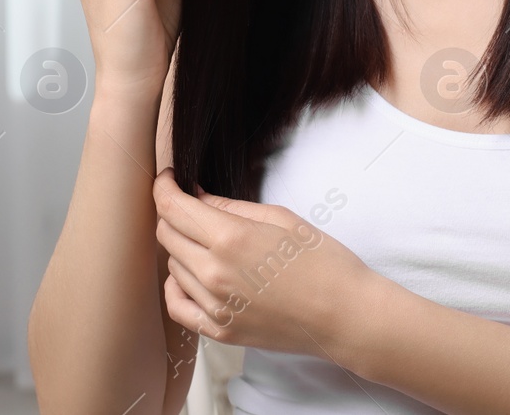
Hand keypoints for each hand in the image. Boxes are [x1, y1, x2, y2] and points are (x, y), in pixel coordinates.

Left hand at [153, 167, 374, 360]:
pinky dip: (177, 286)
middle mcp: (213, 273)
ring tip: (208, 241)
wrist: (345, 316)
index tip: (169, 178)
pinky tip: (193, 276)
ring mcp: (214, 306)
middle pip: (166, 234)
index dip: (164, 186)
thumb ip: (230, 207)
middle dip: (173, 212)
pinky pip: (177, 305)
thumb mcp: (280, 218)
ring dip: (182, 248)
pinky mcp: (219, 331)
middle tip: (191, 205)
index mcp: (229, 238)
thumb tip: (196, 196)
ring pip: (172, 266)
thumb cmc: (322, 262)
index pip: (172, 207)